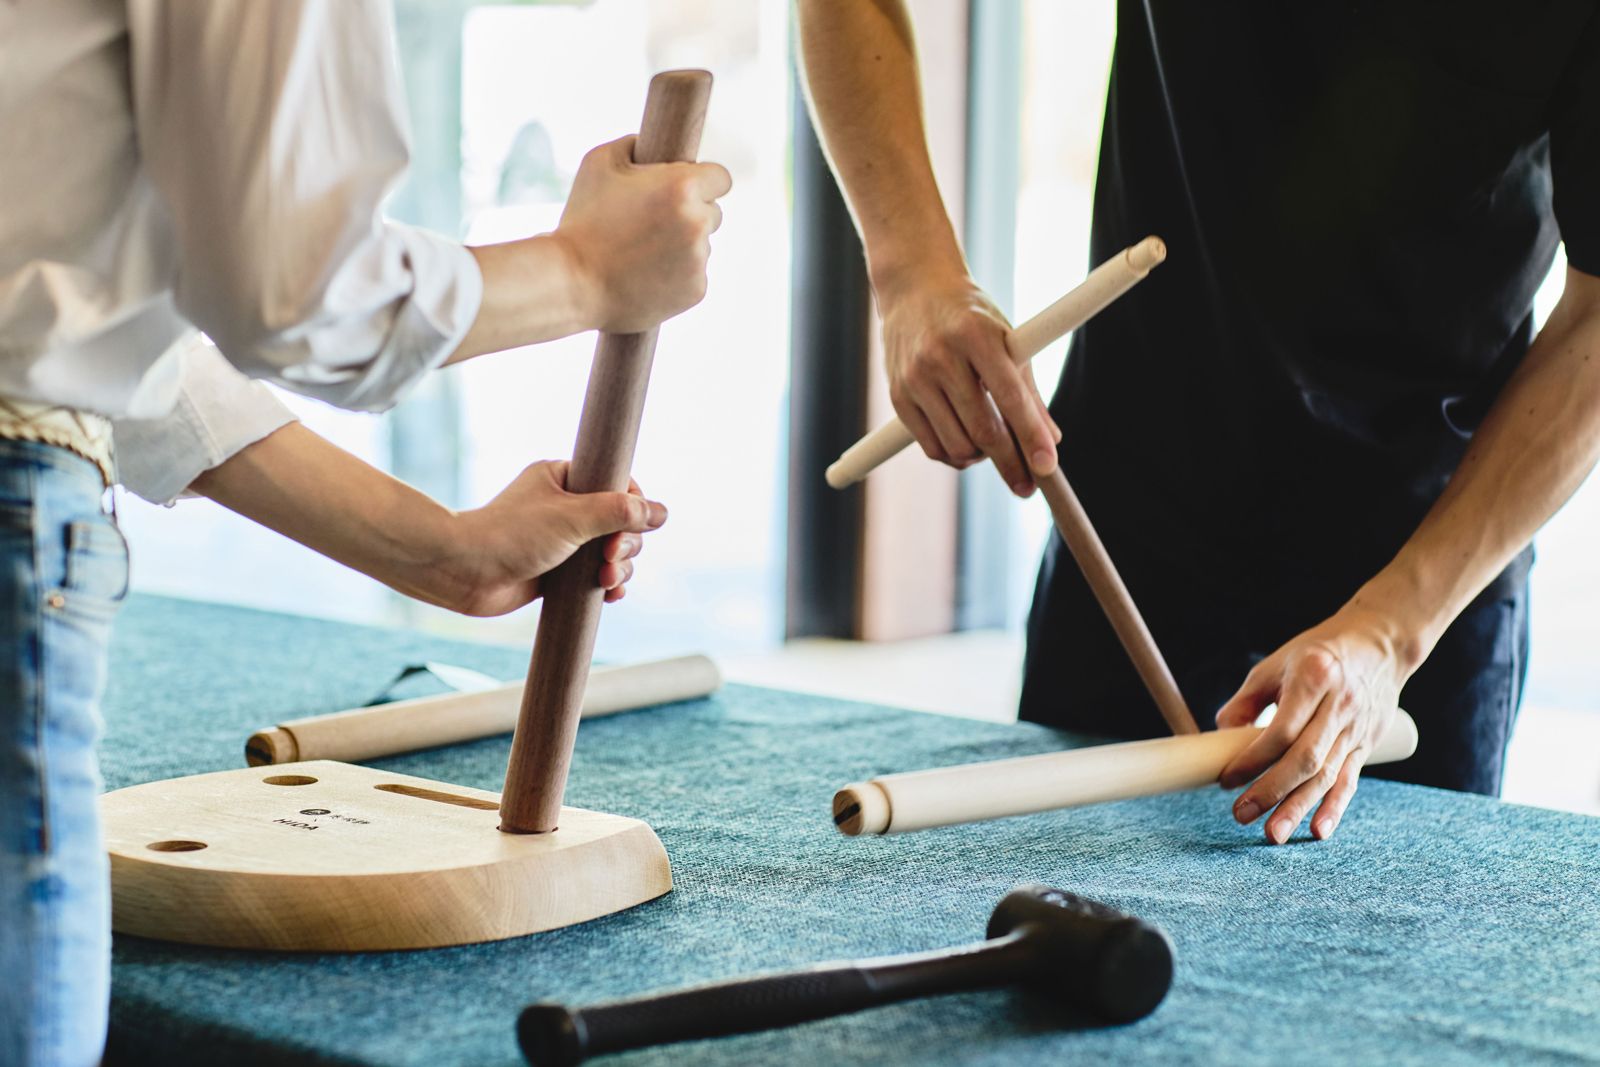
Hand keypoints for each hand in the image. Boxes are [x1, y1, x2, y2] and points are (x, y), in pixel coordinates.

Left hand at [440, 461, 666, 616]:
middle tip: (609, 557)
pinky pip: (596, 576)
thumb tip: (661, 512)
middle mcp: (565, 507)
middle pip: (621, 522)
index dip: (633, 506)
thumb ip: (620, 512)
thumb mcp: (573, 517)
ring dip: (619, 568)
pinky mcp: (557, 572)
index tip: (631, 524)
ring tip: (605, 581)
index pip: (618, 485)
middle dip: (625, 544)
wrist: (463, 572)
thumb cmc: (510, 535)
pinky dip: (607, 585)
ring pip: (612, 552)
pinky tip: (610, 595)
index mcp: (564, 479)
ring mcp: (562, 541)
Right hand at [554, 136, 731, 333]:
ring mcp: (699, 260)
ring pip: (702, 245)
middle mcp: (698, 223)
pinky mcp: (697, 290)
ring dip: (682, 245)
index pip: (721, 177)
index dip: (703, 181)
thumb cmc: (583, 221)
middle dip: (691, 212)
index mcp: (682, 187)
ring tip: (641, 251)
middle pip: (713, 212)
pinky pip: (694, 274)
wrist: (572, 283)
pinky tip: (646, 273)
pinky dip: (677, 274)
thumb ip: (633, 144)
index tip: (688, 188)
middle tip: (653, 221)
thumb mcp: (598, 163)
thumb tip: (650, 143)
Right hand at [878, 274, 1060, 495]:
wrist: (915, 289)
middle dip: (1010, 464)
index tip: (1047, 467)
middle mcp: (942, 356)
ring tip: (993, 448)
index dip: (1031, 437)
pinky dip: (954, 456)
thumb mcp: (1007, 338)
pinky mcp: (897, 395)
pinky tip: (966, 446)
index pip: (1010, 396)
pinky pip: (931, 446)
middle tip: (1027, 486)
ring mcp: (915, 377)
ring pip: (957, 445)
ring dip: (981, 458)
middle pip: (983, 430)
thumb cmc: (971, 317)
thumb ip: (1028, 390)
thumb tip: (1051, 440)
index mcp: (977, 335)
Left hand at [1215, 606, 1412, 843]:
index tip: (1227, 779)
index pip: (1280, 730)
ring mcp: (1356, 729)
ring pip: (1326, 776)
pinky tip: (1318, 831)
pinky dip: (1334, 808)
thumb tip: (1220, 735)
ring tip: (1271, 834)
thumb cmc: (1317, 652)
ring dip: (1298, 808)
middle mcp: (1339, 706)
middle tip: (1240, 815)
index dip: (1252, 759)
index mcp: (1314, 679)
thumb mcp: (1276, 664)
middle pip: (1305, 759)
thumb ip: (1246, 700)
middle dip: (1271, 791)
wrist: (1379, 644)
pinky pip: (1349, 781)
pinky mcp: (1366, 745)